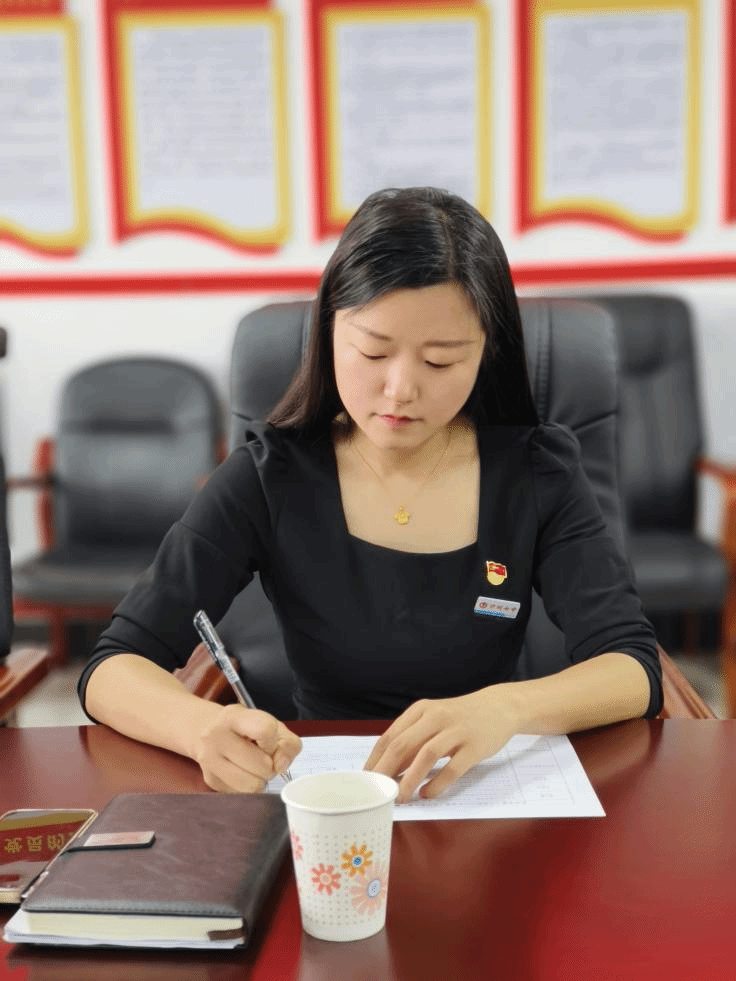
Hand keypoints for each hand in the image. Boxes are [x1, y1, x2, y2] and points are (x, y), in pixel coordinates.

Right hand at [193, 704, 300, 792]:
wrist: (206, 732)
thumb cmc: (247, 729)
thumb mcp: (272, 725)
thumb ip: (288, 743)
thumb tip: (281, 766)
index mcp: (233, 716)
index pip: (265, 730)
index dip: (274, 743)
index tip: (269, 744)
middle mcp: (216, 736)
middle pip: (263, 765)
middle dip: (270, 766)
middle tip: (262, 758)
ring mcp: (209, 759)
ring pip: (252, 785)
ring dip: (260, 781)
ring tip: (253, 768)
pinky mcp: (209, 779)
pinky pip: (241, 794)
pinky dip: (247, 788)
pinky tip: (241, 773)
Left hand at [363, 687, 517, 802]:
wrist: (499, 707)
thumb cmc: (460, 717)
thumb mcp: (433, 720)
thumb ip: (413, 740)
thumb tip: (389, 769)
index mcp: (421, 710)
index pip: (389, 736)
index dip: (375, 759)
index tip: (366, 779)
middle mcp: (436, 717)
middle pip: (403, 745)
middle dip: (386, 771)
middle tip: (378, 791)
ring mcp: (456, 730)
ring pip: (426, 756)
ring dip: (410, 779)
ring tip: (401, 797)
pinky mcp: (474, 746)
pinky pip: (452, 768)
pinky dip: (437, 783)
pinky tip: (428, 794)